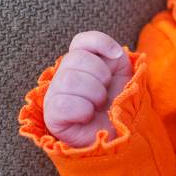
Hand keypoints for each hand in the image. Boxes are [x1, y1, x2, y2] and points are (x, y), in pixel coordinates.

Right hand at [43, 31, 133, 147]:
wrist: (120, 135)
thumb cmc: (120, 104)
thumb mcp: (123, 75)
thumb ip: (116, 56)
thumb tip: (113, 52)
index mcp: (83, 63)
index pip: (81, 41)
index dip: (99, 43)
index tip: (116, 57)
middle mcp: (65, 75)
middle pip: (75, 58)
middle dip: (100, 75)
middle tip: (105, 92)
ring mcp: (55, 95)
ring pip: (69, 79)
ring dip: (94, 94)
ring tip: (98, 105)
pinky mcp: (52, 116)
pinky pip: (63, 104)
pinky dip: (82, 110)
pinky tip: (87, 116)